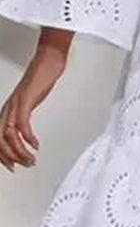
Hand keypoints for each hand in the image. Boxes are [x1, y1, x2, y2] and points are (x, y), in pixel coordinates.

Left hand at [0, 29, 70, 171]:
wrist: (48, 61)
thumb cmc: (41, 78)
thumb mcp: (31, 101)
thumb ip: (26, 114)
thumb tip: (26, 131)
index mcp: (8, 110)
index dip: (3, 155)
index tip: (12, 165)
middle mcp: (8, 109)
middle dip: (10, 157)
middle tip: (22, 165)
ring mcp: (15, 104)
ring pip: (9, 135)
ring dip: (20, 151)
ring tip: (32, 158)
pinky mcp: (25, 100)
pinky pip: (21, 124)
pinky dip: (28, 137)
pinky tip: (35, 143)